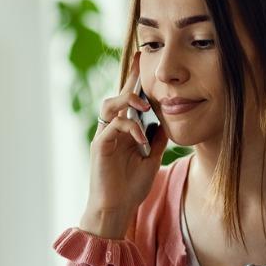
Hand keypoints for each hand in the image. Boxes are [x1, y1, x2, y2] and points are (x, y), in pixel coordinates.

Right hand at [80, 52, 169, 238]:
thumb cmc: (131, 187)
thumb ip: (157, 138)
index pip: (130, 99)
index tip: (144, 57)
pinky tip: (141, 137)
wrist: (116, 209)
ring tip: (144, 104)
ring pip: (110, 104)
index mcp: (125, 130)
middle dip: (130, 78)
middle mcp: (112, 129)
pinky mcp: (100, 145)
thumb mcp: (152, 158)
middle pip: (118, 95)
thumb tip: (165, 119)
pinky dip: (129, 128)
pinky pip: (113, 126)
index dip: (136, 78)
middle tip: (142, 61)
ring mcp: (105, 136)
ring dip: (128, 100)